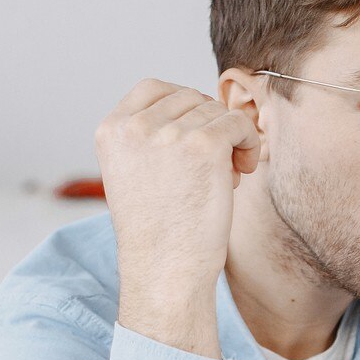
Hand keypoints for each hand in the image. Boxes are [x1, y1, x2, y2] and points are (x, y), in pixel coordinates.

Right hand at [94, 77, 260, 357]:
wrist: (167, 271)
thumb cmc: (159, 231)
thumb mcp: (134, 172)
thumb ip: (150, 135)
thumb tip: (199, 104)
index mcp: (111, 129)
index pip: (154, 87)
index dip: (183, 106)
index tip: (193, 138)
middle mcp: (134, 126)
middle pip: (191, 97)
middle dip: (208, 126)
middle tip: (213, 166)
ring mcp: (168, 133)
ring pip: (217, 110)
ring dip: (229, 138)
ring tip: (225, 175)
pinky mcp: (203, 145)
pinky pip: (239, 123)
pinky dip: (249, 142)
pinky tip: (243, 169)